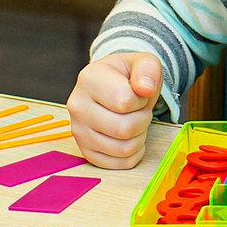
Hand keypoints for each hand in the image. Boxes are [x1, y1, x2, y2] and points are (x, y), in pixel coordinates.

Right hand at [68, 52, 162, 168]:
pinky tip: (130, 137)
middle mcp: (77, 106)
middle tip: (139, 110)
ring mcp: (78, 131)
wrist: (113, 87)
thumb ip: (148, 69)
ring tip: (133, 121)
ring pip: (123, 149)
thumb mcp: (143, 62)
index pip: (125, 101)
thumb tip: (145, 89)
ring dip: (139, 137)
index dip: (142, 99)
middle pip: (124, 129)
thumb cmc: (128, 76)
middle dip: (143, 119)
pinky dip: (133, 153)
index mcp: (89, 79)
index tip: (138, 93)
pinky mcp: (85, 151)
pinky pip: (119, 163)